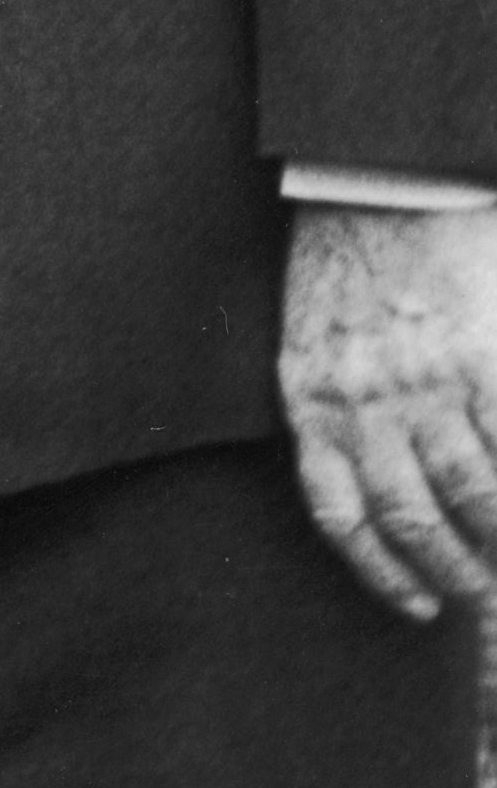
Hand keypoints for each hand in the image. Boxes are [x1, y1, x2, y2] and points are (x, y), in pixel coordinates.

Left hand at [280, 203, 496, 616]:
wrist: (374, 184)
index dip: (381, 572)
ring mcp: (424, 380)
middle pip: (408, 515)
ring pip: (467, 490)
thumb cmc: (343, 266)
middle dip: (447, 568)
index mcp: (311, 400)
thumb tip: (371, 481)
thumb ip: (333, 410)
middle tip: (476, 596)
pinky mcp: (479, 357)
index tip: (416, 603)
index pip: (341, 514)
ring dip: (492, 538)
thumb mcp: (308, 344)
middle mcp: (362, 399)